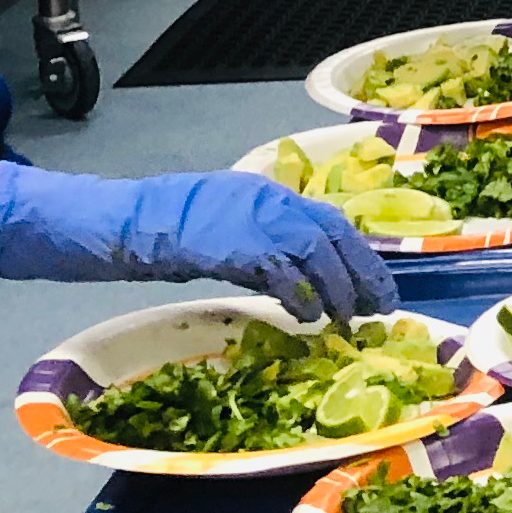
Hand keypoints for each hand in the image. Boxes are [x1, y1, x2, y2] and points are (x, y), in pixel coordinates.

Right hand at [0, 163, 397, 322]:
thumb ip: (266, 246)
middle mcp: (271, 200)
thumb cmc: (172, 229)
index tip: (379, 285)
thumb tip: (301, 280)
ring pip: (317, 252)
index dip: (360, 255)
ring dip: (338, 288)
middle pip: (335, 235)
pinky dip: (299, 294)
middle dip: (363, 272)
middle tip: (381, 307)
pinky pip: (281, 270)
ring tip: (348, 318)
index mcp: (272, 194)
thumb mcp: (230, 229)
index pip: (331, 222)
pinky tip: (308, 317)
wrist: (129, 222)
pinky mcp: (237, 244)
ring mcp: (255, 219)